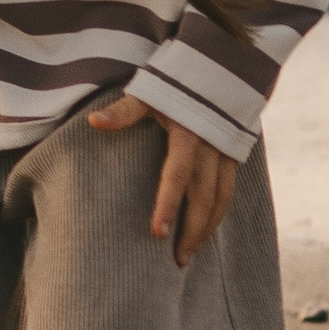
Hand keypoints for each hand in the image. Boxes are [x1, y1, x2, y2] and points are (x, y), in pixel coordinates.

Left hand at [87, 95, 239, 267]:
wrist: (222, 68)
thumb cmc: (177, 83)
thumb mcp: (149, 92)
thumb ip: (124, 111)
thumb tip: (94, 122)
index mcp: (189, 136)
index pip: (177, 177)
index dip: (168, 205)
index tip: (158, 234)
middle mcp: (212, 150)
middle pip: (204, 199)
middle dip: (192, 231)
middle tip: (178, 261)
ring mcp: (227, 156)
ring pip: (221, 200)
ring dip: (207, 229)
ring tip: (191, 254)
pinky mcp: (234, 158)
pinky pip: (228, 193)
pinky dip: (217, 214)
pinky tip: (205, 230)